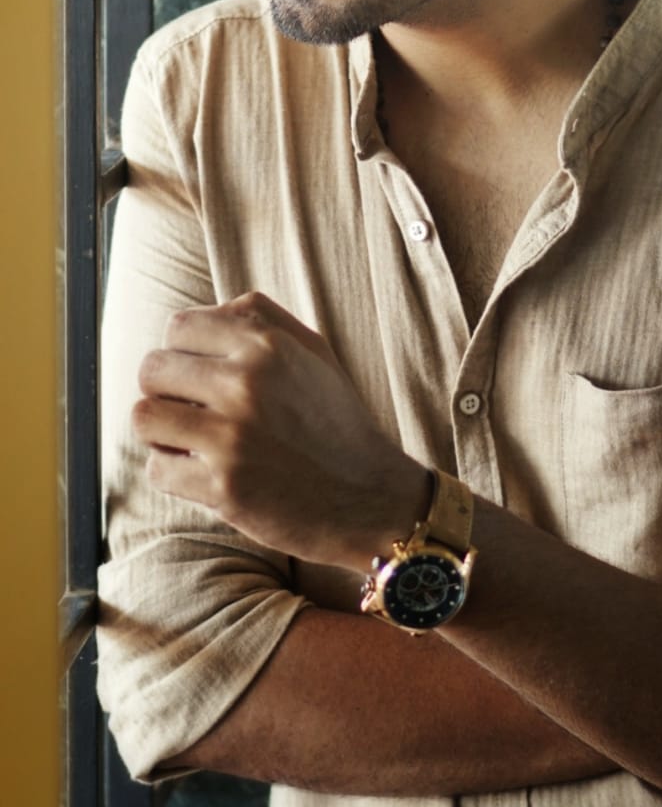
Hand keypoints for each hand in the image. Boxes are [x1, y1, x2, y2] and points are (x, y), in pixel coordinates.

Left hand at [133, 292, 427, 568]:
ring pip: (144, 417)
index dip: (182, 352)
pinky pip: (158, 469)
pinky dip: (174, 473)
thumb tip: (209, 310)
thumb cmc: (336, 422)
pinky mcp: (223, 486)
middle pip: (152, 368)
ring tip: (190, 441)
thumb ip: (262, 319)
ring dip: (162, 432)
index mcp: (267, 344)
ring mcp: (232, 435)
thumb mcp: (313, 352)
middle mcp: (246, 383)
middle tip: (191, 410)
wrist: (370, 497)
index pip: (178, 327)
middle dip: (165, 390)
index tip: (199, 375)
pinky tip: (204, 474)